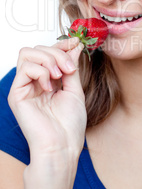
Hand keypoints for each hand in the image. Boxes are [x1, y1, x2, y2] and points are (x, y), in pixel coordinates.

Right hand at [8, 38, 86, 157]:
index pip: (48, 52)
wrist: (62, 146)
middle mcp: (34, 81)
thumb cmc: (69, 125)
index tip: (77, 42)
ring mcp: (24, 87)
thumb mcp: (75, 89)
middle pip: (37, 49)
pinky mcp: (16, 94)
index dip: (61, 44)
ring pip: (28, 53)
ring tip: (59, 76)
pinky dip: (41, 72)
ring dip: (48, 59)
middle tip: (69, 69)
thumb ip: (71, 66)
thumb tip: (74, 45)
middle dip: (57, 52)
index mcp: (47, 80)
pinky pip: (25, 68)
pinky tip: (49, 87)